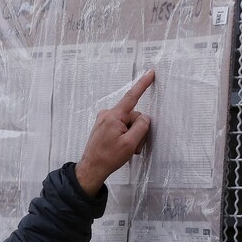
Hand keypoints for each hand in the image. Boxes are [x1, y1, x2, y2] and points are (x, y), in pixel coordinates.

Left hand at [75, 70, 154, 196]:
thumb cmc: (108, 157)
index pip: (131, 97)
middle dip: (138, 130)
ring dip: (132, 135)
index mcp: (113, 117)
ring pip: (128, 123)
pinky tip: (121, 147)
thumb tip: (144, 117)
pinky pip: (120, 126)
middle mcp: (107, 115)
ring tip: (126, 149)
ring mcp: (104, 120)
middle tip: (133, 146)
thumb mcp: (130, 143)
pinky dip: (125, 136)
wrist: (91, 168)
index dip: (142, 85)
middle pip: (133, 116)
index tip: (150, 73)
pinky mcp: (103, 126)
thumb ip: (141, 126)